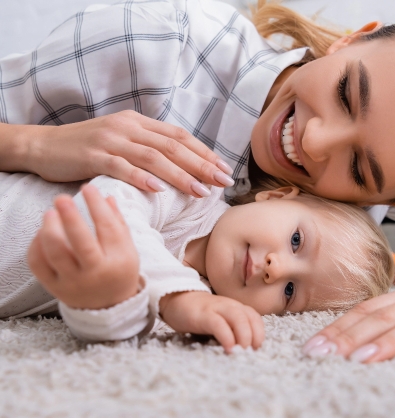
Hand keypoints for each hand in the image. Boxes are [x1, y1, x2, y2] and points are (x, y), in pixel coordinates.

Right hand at [23, 111, 234, 196]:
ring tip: (200, 192)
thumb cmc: (88, 148)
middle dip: (201, 165)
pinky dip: (141, 178)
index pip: (179, 136)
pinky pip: (121, 167)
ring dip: (179, 175)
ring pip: (152, 157)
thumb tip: (182, 166)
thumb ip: (148, 148)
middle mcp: (128, 128)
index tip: (224, 169)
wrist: (45, 145)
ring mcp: (111, 140)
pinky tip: (159, 190)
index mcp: (139, 123)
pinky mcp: (93, 156)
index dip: (204, 152)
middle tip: (223, 182)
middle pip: (172, 146)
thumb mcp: (123, 142)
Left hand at [28, 184, 140, 309]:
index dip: (97, 205)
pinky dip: (37, 245)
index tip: (89, 188)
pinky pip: (39, 264)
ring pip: (55, 252)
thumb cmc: (118, 271)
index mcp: (117, 261)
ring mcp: (74, 282)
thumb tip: (105, 196)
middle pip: (80, 242)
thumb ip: (117, 222)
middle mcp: (96, 273)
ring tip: (50, 213)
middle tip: (62, 198)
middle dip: (70, 216)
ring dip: (49, 228)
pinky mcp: (55, 288)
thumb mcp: (127, 249)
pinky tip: (43, 233)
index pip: (107, 228)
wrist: (109, 307)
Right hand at [159, 291, 264, 351]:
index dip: (259, 333)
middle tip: (250, 353)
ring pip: (238, 319)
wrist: (177, 299)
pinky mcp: (203, 315)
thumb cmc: (201, 315)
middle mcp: (230, 306)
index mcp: (236, 308)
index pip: (255, 318)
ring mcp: (217, 309)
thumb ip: (233, 330)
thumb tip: (244, 351)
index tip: (256, 349)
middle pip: (250, 318)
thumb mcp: (221, 320)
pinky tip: (228, 348)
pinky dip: (226, 337)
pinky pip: (219, 324)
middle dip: (254, 337)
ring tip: (242, 352)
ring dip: (244, 337)